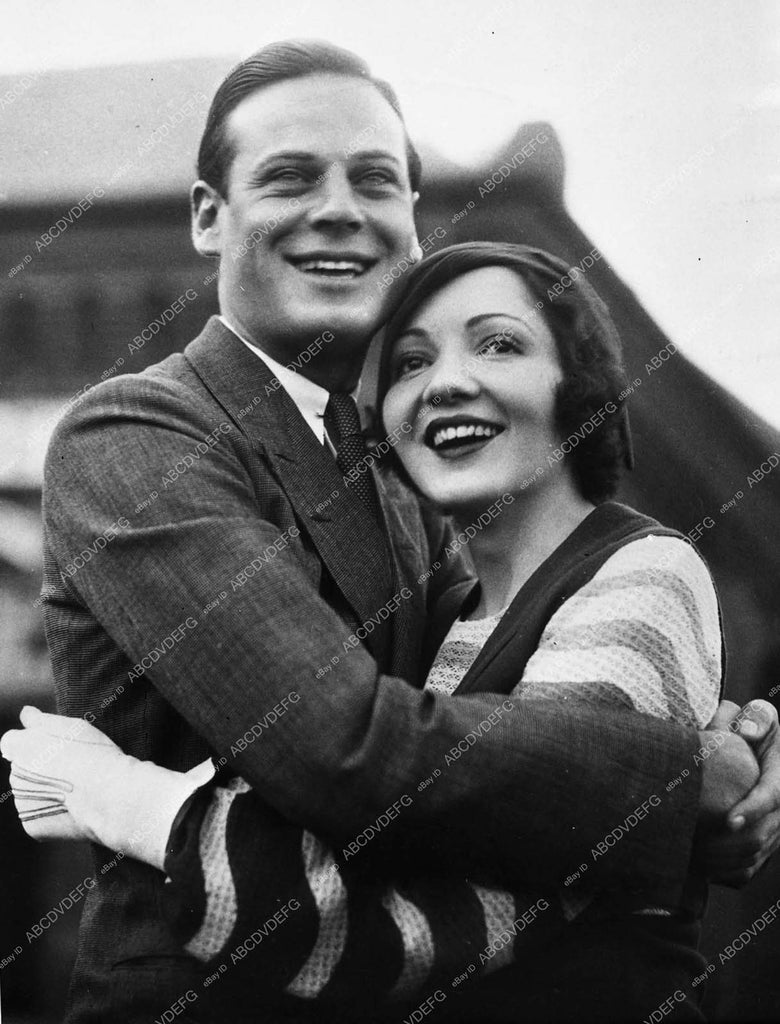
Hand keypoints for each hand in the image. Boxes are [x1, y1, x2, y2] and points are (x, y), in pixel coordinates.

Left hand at [1, 707, 122, 842]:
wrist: (108, 795)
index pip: (13, 741)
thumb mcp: (71, 725)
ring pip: (31, 794)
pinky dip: (53, 813)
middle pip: (23, 769)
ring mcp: (21, 803)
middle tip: (72, 767)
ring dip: (47, 791)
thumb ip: (40, 719)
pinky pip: (39, 816)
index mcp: (18, 747)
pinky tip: (73, 807)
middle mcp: (14, 775)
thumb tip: (26, 713)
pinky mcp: (32, 826)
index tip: (54, 747)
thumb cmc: (93, 755)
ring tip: (77, 789)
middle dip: (41, 768)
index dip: (34, 743)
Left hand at [696, 699, 779, 886]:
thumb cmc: (756, 730)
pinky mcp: (764, 844)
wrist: (763, 755)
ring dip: (725, 860)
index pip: (774, 796)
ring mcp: (777, 830)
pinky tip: (698, 868)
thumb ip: (757, 718)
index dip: (753, 810)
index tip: (730, 820)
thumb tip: (748, 732)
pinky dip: (726, 872)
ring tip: (691, 857)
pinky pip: (750, 867)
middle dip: (730, 843)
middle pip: (764, 833)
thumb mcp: (761, 718)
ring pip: (756, 854)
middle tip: (696, 844)